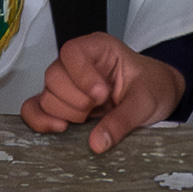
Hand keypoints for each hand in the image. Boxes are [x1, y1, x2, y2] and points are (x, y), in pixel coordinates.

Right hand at [21, 32, 187, 153]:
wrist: (158, 97)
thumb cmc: (153, 87)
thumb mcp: (146, 101)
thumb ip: (122, 120)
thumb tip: (97, 142)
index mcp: (97, 48)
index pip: (72, 52)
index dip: (81, 75)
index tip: (102, 95)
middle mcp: (76, 63)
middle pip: (54, 77)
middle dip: (77, 100)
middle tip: (100, 107)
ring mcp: (65, 84)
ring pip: (46, 96)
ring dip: (67, 113)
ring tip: (91, 116)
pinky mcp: (60, 103)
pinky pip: (35, 109)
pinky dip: (41, 120)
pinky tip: (60, 128)